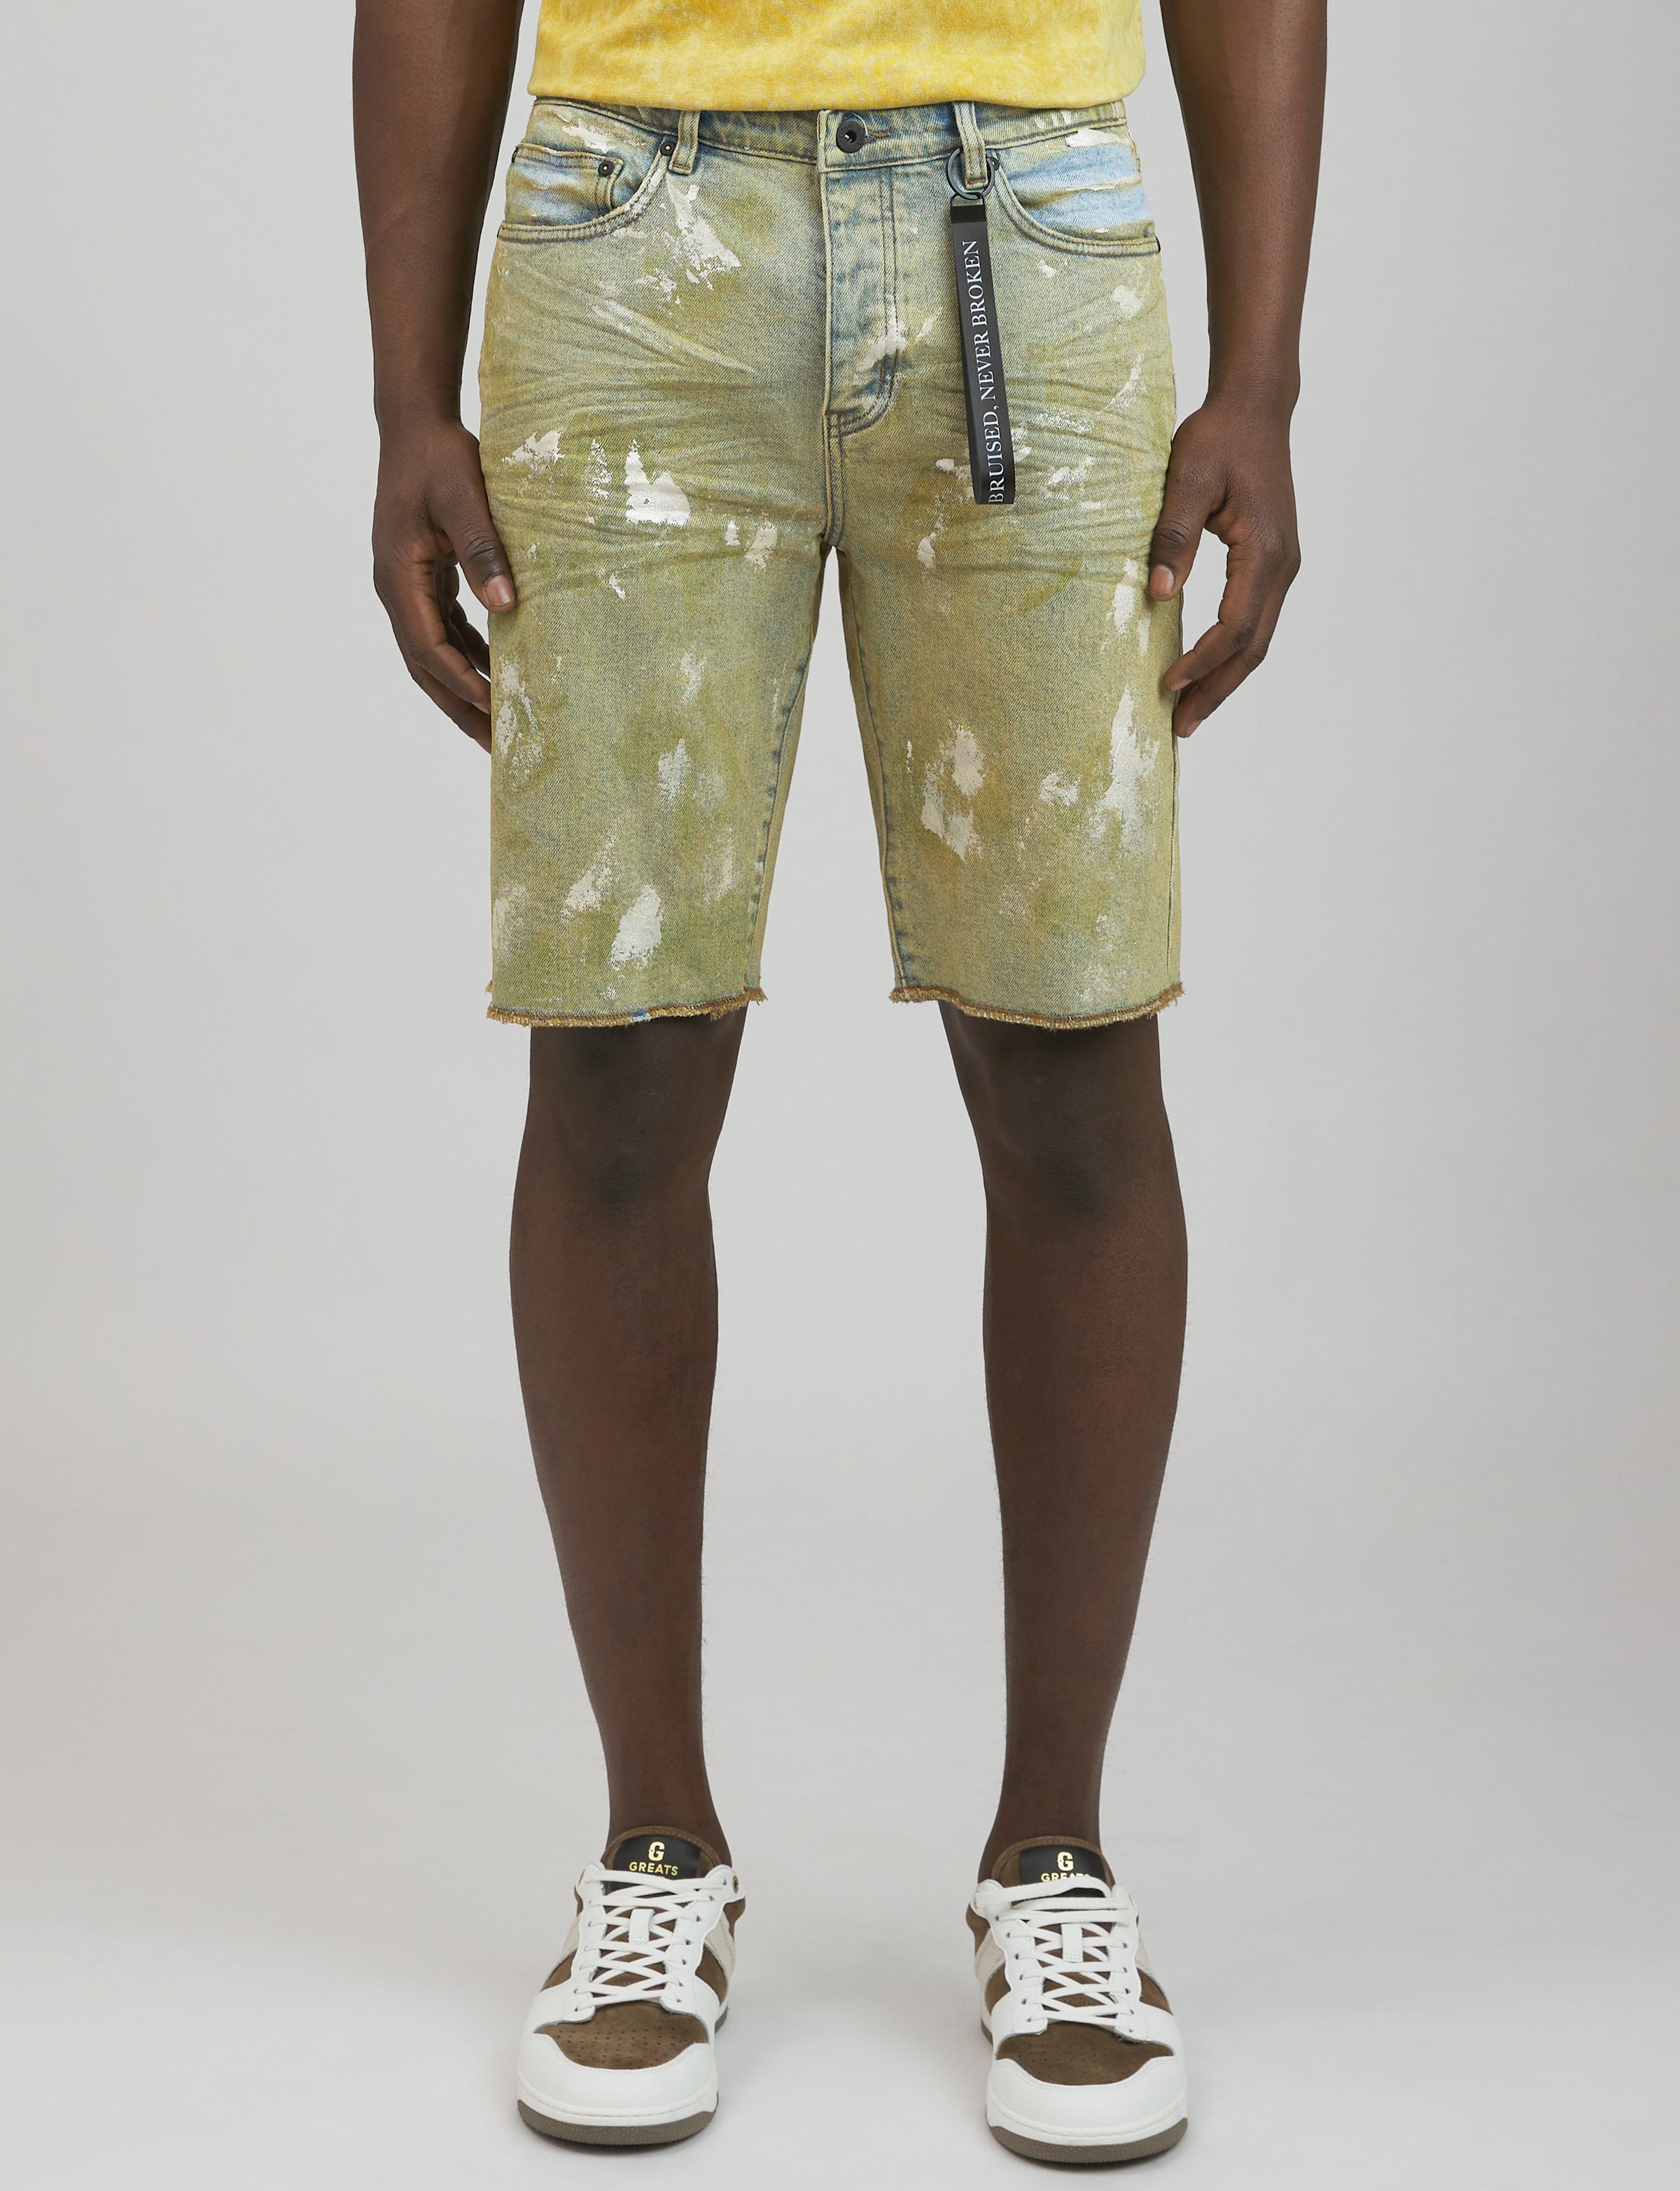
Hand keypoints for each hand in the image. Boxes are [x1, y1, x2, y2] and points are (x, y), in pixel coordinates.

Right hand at [371, 417, 516, 750]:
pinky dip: (467, 657)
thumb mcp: (464, 498)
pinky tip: (497, 674)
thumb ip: (483, 550)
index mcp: (399, 577)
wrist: (415, 426)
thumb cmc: (440, 456)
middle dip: (461, 708)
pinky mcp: (422, 580)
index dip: (463, 682)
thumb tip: (506, 607)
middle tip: (498, 747)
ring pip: (433, 655)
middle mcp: (395, 590)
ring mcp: (406, 587)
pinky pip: (443, 632)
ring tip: (501, 724)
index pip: (430, 648)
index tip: (497, 708)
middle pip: (426, 668)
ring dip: (465, 690)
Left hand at [1147, 398, 1301, 737]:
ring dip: (1225, 678)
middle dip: (1216, 690)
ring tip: (1192, 711)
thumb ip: (1174, 535)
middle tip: (1181, 727)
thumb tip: (1160, 592)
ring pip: (1257, 640)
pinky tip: (1207, 668)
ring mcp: (1282, 565)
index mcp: (1263, 551)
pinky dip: (1232, 652)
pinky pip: (1255, 620)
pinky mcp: (1273, 562)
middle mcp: (1282, 565)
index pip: (1233, 626)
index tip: (1166, 684)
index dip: (1200, 661)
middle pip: (1252, 648)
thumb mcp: (1188, 478)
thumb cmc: (1219, 437)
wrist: (1255, 408)